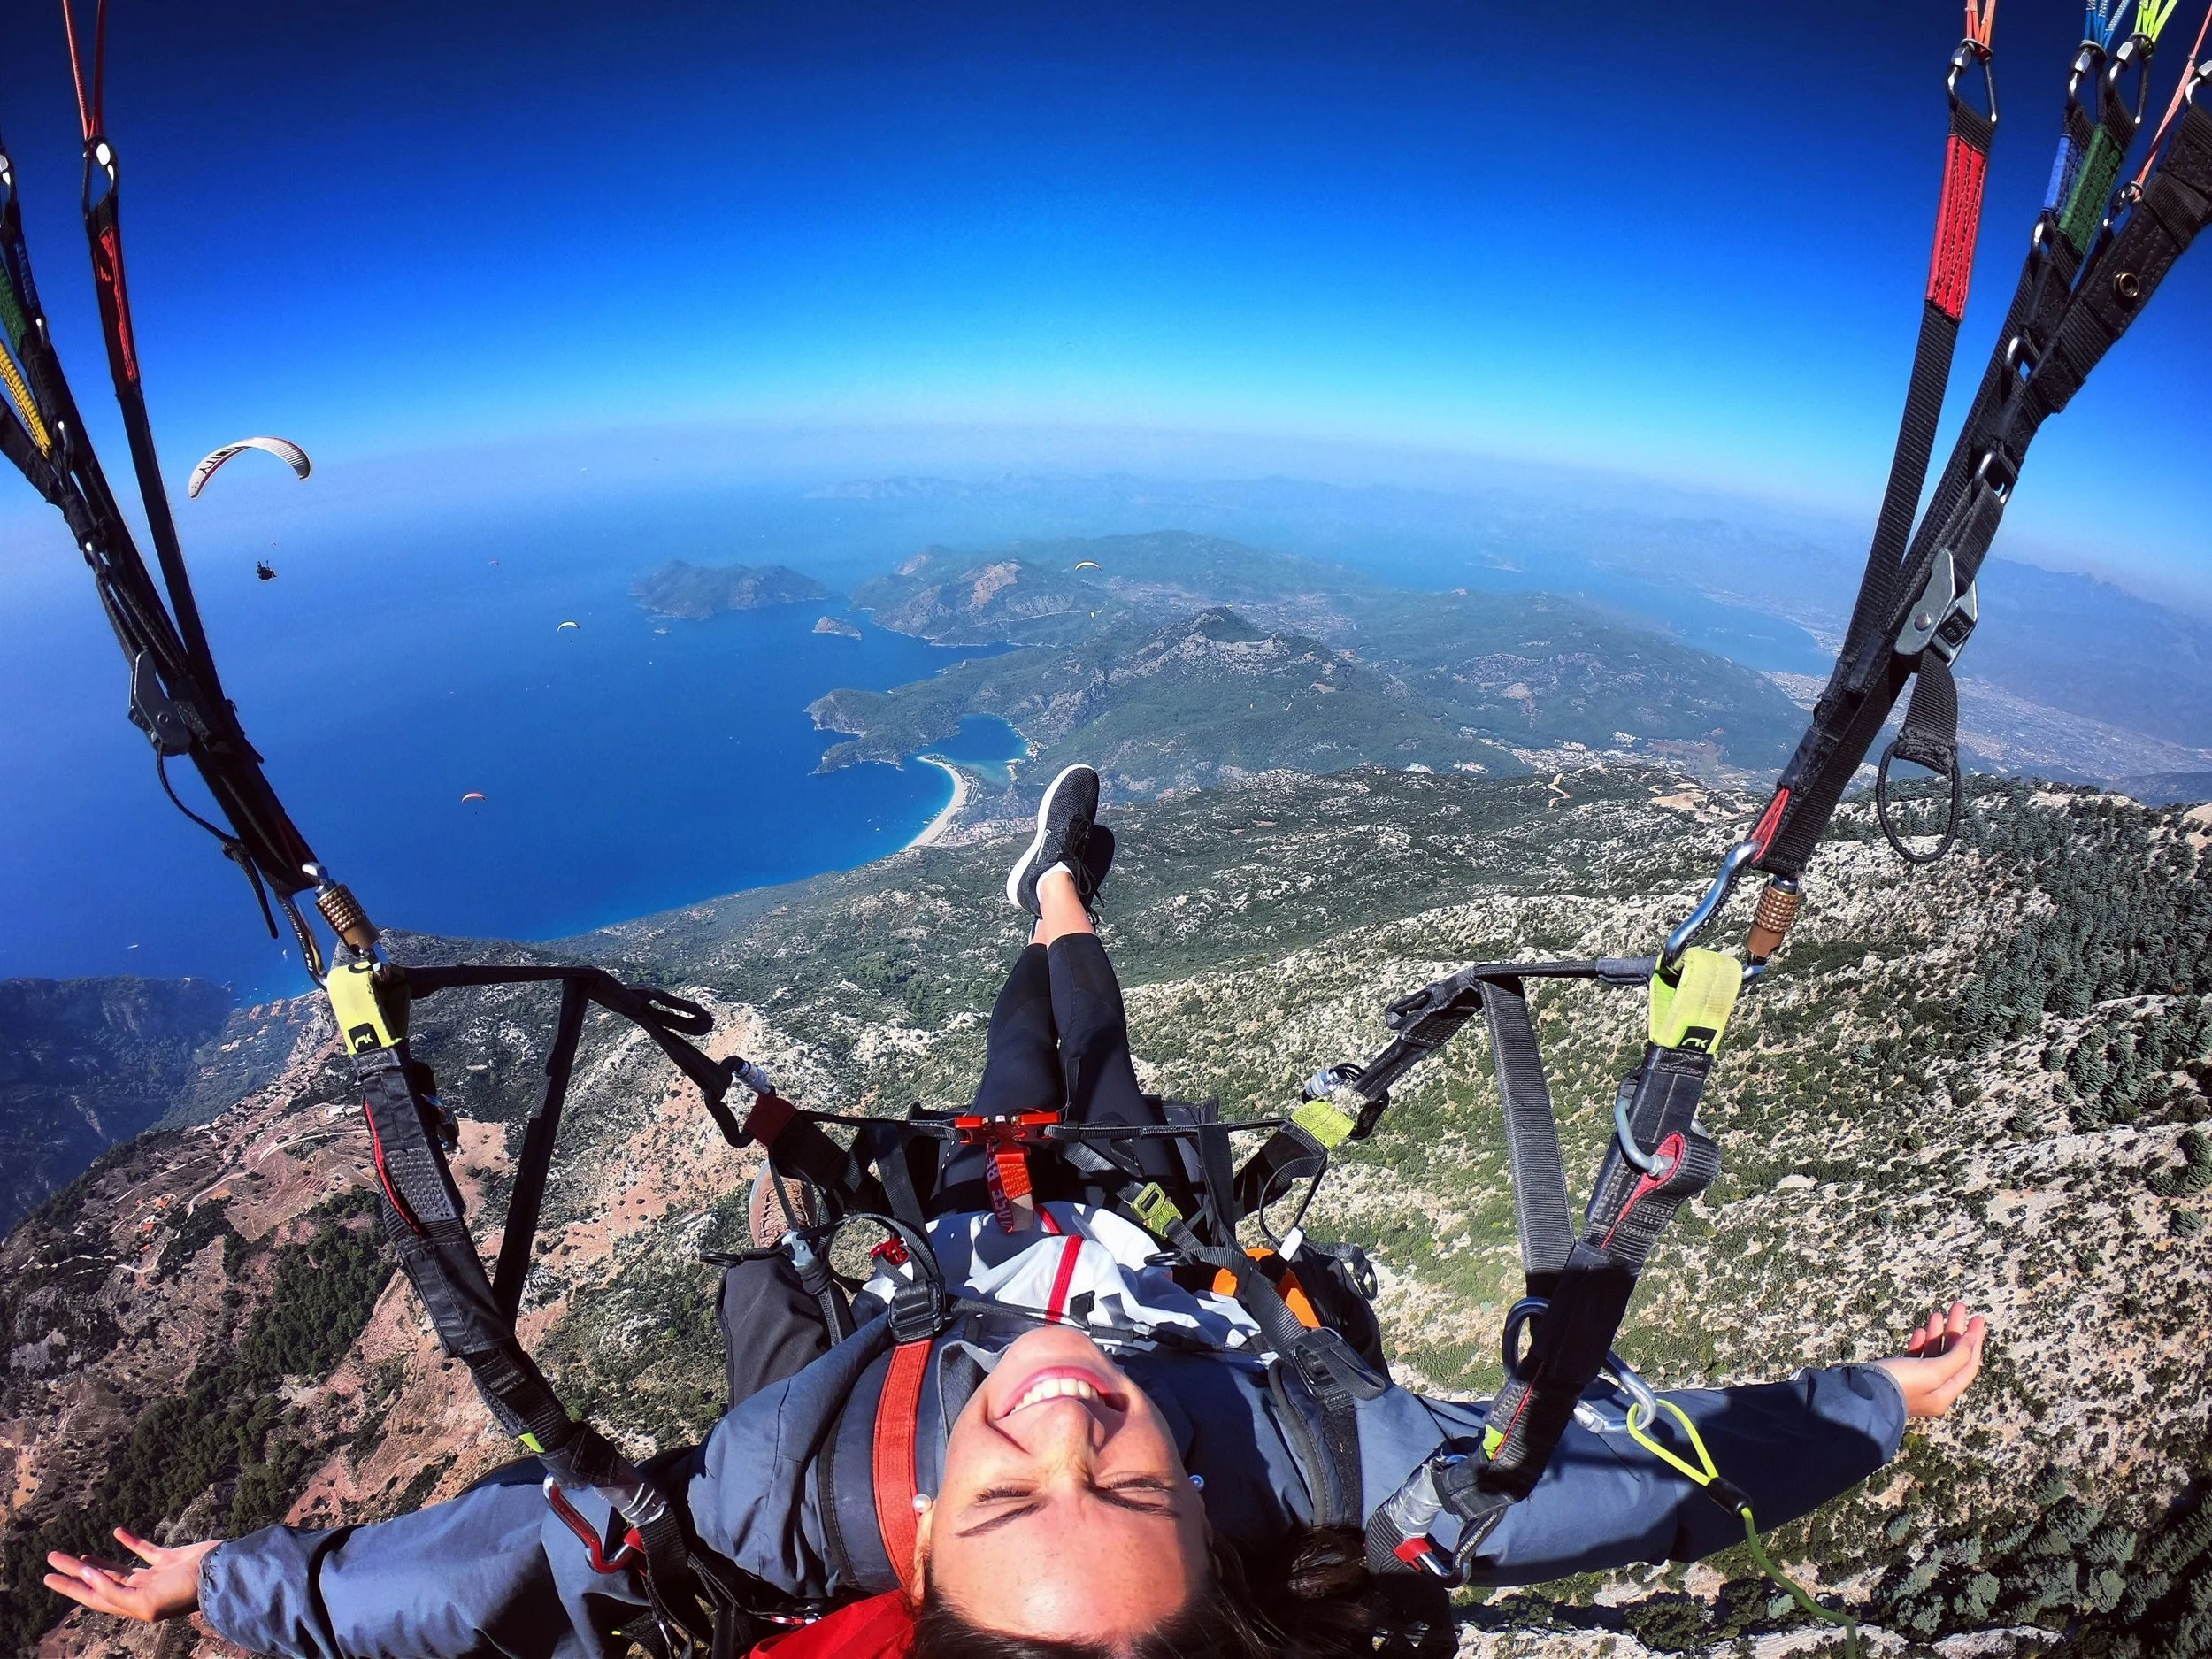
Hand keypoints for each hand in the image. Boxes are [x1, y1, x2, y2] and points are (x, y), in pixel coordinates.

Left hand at [44, 1528, 216, 1622]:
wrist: (222, 1574)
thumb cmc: (186, 1592)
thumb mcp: (146, 1601)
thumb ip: (115, 1591)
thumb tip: (88, 1576)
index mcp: (132, 1604)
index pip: (93, 1595)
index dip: (70, 1587)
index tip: (48, 1577)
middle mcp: (139, 1591)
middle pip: (99, 1580)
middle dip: (75, 1571)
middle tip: (53, 1557)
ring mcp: (154, 1575)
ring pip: (118, 1568)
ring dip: (97, 1561)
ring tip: (78, 1554)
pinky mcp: (169, 1558)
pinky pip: (143, 1550)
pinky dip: (129, 1541)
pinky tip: (118, 1531)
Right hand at [1874, 1301, 1987, 1418]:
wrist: (1863, 1392)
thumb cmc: (1901, 1383)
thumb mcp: (1933, 1372)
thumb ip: (1956, 1357)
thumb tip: (1971, 1340)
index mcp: (1945, 1393)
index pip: (1968, 1365)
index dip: (1974, 1341)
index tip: (1977, 1319)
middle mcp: (1933, 1390)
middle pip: (1952, 1357)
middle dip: (1957, 1331)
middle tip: (1958, 1307)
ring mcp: (1916, 1383)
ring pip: (1934, 1355)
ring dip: (1938, 1334)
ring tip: (1938, 1313)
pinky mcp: (1899, 1376)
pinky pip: (1917, 1357)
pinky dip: (1922, 1343)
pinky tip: (1921, 1331)